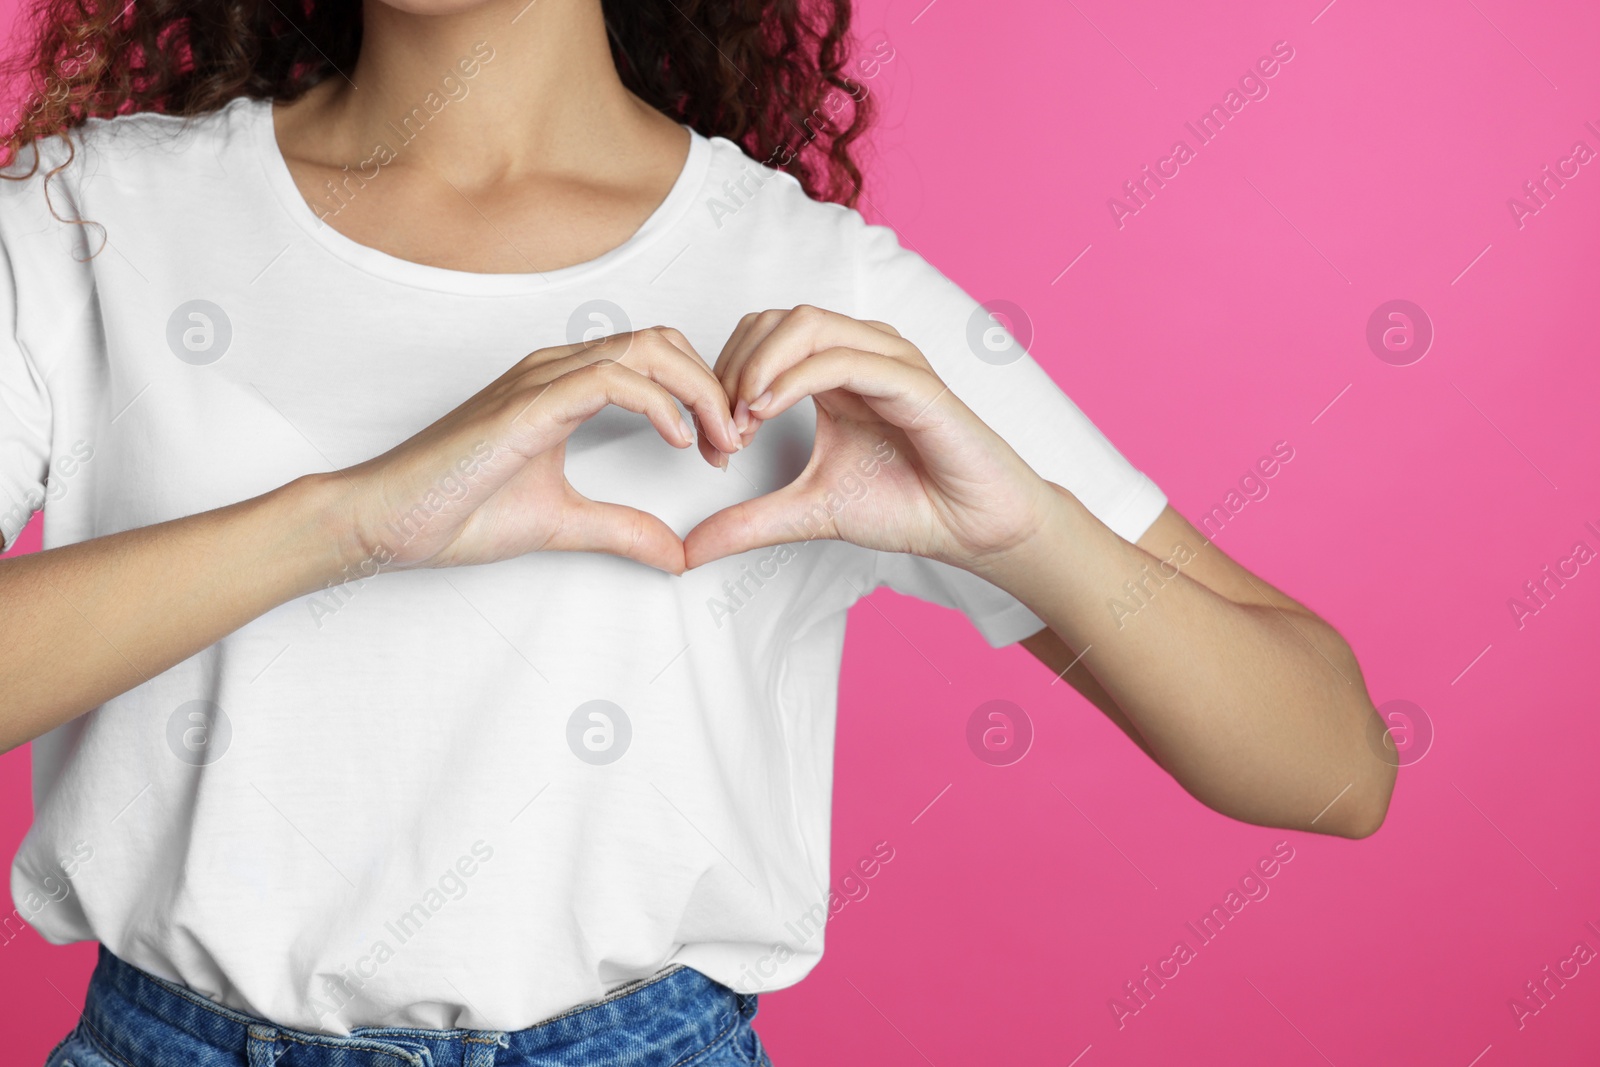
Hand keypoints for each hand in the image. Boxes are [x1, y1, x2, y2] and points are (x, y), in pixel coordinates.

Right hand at [330, 328, 743, 574]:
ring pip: (646, 348)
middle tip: (733, 444)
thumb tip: (677, 555)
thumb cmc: (455, 510)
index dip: (703, 395)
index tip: (723, 450)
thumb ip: (622, 530)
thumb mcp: (562, 523)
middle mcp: (556, 370)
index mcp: (564, 387)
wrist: (387, 520)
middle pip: (663, 341)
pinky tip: (680, 442)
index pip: (655, 358)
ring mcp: (541, 380)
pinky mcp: (529, 404)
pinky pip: (611, 378)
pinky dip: (659, 403)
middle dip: (713, 387)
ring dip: (698, 391)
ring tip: (717, 443)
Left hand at [684, 305, 1058, 572]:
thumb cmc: (907, 505)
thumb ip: (748, 521)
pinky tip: (767, 412)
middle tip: (722, 432)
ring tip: (740, 420)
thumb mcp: (807, 513)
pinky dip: (795, 378)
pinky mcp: (912, 380)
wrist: (973, 527)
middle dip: (731, 370)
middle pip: (773, 320)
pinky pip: (844, 358)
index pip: (758, 338)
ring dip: (757, 367)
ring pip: (805, 323)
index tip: (713, 445)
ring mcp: (887, 359)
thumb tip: (689, 550)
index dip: (722, 380)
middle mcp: (859, 352)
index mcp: (833, 371)